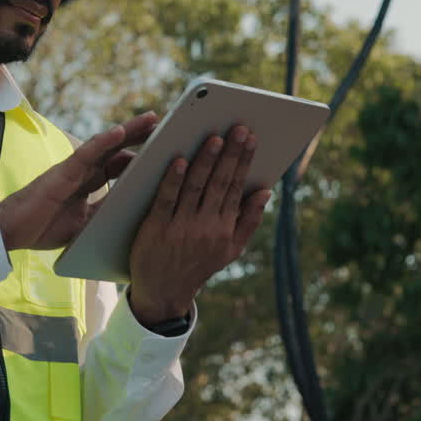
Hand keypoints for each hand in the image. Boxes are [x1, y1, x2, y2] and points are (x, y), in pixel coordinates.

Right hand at [0, 111, 157, 250]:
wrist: (11, 232)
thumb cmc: (43, 227)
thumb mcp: (85, 223)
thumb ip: (105, 211)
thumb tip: (132, 212)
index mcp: (89, 183)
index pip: (120, 164)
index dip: (142, 156)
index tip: (166, 148)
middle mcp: (84, 171)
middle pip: (118, 149)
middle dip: (142, 137)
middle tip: (168, 124)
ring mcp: (73, 169)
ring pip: (106, 144)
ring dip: (129, 130)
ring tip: (152, 119)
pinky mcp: (62, 172)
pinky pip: (86, 154)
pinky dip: (102, 141)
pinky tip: (119, 131)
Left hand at [127, 125, 268, 325]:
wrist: (163, 293)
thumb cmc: (198, 264)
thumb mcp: (230, 250)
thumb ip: (249, 220)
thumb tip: (265, 191)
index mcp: (224, 229)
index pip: (236, 188)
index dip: (243, 161)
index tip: (250, 137)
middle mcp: (205, 227)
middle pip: (219, 183)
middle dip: (230, 154)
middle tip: (237, 127)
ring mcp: (180, 227)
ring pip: (195, 187)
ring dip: (205, 161)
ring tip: (213, 137)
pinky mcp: (155, 228)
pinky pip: (166, 200)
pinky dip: (173, 179)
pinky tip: (179, 160)